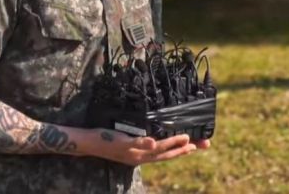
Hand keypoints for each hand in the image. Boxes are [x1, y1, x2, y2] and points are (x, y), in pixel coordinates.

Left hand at [85, 129, 200, 165]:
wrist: (89, 144)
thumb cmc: (109, 140)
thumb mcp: (128, 142)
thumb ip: (142, 139)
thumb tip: (155, 131)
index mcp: (142, 156)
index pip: (167, 155)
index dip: (183, 152)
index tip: (199, 146)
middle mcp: (139, 157)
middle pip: (166, 155)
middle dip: (183, 150)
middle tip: (199, 144)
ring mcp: (132, 151)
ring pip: (156, 149)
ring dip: (171, 144)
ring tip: (185, 138)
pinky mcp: (123, 143)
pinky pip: (136, 143)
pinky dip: (146, 143)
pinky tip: (153, 141)